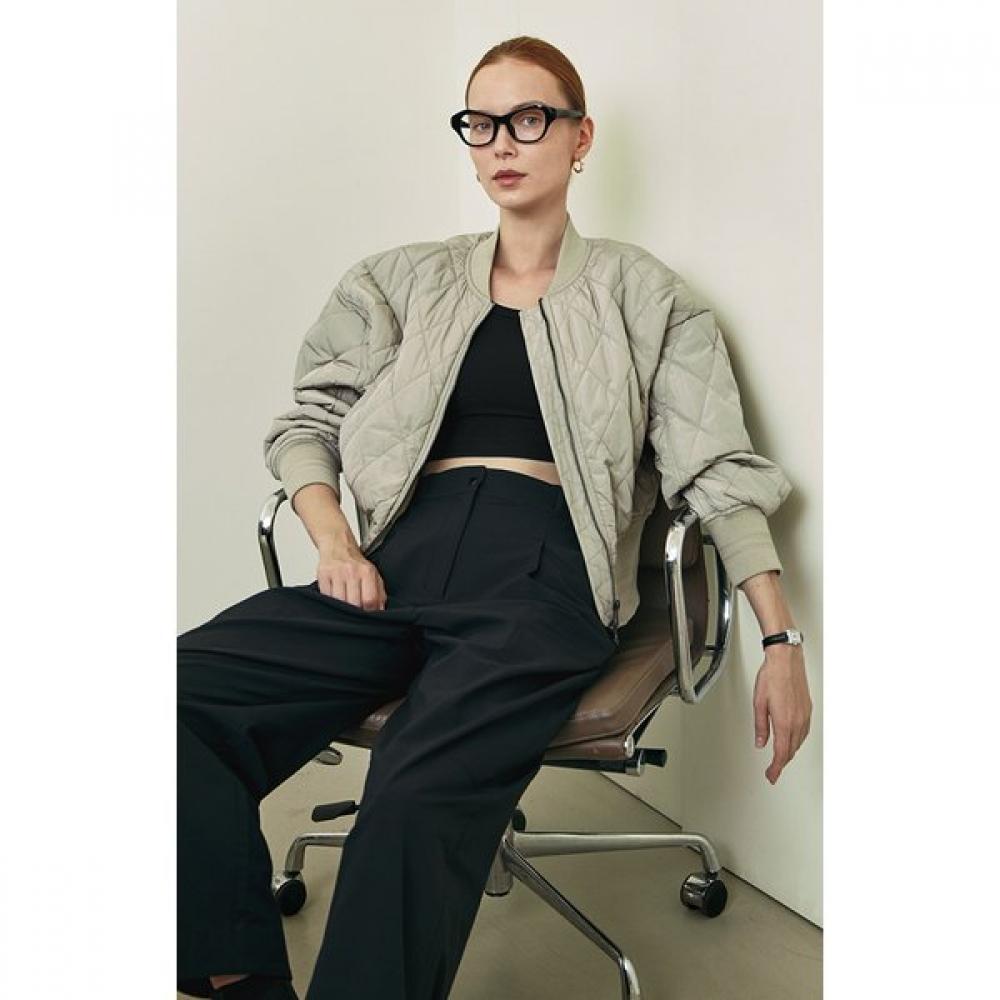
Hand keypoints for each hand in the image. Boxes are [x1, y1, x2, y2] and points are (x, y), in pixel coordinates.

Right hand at [316, 541, 387, 610]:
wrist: (337, 545)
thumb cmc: (356, 563)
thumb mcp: (373, 575)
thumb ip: (379, 593)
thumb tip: (380, 611)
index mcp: (367, 572)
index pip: (370, 600)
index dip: (369, 612)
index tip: (367, 615)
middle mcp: (352, 571)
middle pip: (354, 602)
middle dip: (355, 611)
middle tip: (355, 612)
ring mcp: (336, 573)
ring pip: (339, 601)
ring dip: (342, 608)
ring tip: (344, 605)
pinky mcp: (323, 575)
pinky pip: (326, 596)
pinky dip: (330, 601)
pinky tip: (334, 598)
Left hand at [752, 644, 811, 784]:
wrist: (786, 660)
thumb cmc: (771, 677)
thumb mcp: (758, 703)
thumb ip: (760, 726)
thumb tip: (760, 742)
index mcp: (784, 722)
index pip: (781, 753)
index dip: (776, 768)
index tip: (771, 776)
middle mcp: (797, 721)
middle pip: (790, 750)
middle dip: (781, 763)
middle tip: (773, 771)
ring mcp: (804, 716)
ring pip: (798, 743)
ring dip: (789, 753)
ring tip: (780, 759)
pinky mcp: (807, 710)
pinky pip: (803, 732)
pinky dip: (796, 741)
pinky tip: (791, 741)